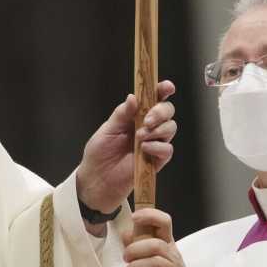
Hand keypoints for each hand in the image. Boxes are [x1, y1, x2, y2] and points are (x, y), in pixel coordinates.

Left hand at [76, 81, 176, 212]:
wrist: (96, 180)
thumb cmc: (99, 152)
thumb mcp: (107, 130)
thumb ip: (122, 114)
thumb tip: (134, 97)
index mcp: (135, 115)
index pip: (153, 98)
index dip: (163, 90)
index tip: (167, 87)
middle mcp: (147, 126)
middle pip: (168, 110)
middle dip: (161, 111)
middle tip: (147, 120)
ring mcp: (153, 143)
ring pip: (170, 128)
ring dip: (158, 129)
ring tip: (140, 137)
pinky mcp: (156, 161)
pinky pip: (167, 149)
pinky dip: (158, 147)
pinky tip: (144, 149)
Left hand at [122, 208, 199, 266]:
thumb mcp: (155, 255)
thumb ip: (140, 245)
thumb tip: (125, 233)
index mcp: (168, 244)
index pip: (165, 223)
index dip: (150, 216)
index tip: (134, 217)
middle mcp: (172, 257)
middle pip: (157, 245)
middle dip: (136, 249)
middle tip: (126, 257)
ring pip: (157, 264)